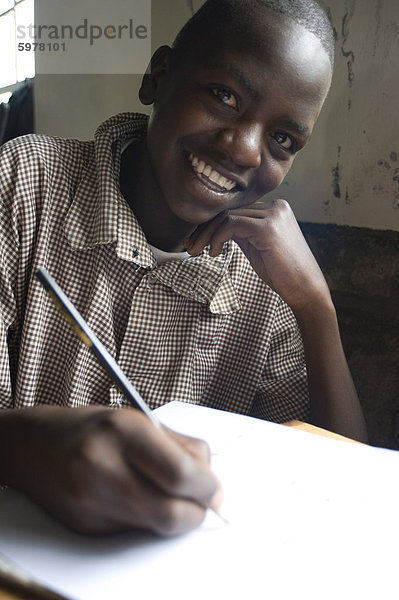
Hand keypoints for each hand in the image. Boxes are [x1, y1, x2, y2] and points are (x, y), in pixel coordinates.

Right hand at [1, 406, 221, 535]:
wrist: (34, 445)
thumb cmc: (94, 427)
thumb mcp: (139, 419)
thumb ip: (179, 446)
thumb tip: (212, 482)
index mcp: (123, 429)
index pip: (180, 473)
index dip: (208, 488)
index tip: (216, 491)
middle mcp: (102, 465)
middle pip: (170, 513)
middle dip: (197, 513)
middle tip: (204, 504)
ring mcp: (90, 500)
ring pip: (155, 526)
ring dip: (174, 516)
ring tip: (170, 494)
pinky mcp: (85, 525)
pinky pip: (133, 531)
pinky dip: (147, 519)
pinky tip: (137, 497)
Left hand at [185, 199, 330, 315]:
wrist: (305, 290)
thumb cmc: (282, 273)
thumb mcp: (257, 247)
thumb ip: (242, 234)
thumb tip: (215, 230)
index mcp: (275, 209)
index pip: (236, 211)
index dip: (212, 226)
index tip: (196, 242)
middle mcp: (276, 206)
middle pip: (229, 212)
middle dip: (205, 230)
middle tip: (189, 247)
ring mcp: (273, 215)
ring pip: (227, 217)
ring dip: (207, 235)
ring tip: (196, 251)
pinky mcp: (268, 228)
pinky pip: (232, 225)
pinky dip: (217, 238)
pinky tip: (213, 252)